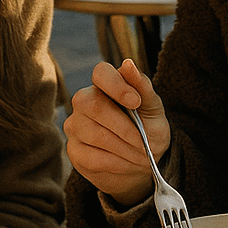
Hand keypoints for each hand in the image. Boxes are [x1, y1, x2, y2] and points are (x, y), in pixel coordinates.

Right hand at [64, 58, 170, 207]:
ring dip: (123, 148)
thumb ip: (142, 87)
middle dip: (124, 127)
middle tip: (143, 142)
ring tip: (140, 155)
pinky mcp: (74, 150)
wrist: (143, 161)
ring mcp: (75, 125)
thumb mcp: (153, 108)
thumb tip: (127, 64)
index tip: (136, 102)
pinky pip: (91, 157)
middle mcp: (83, 100)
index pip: (100, 72)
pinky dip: (116, 163)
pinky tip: (127, 163)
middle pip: (93, 106)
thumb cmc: (148, 128)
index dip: (116, 85)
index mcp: (104, 84)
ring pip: (93, 134)